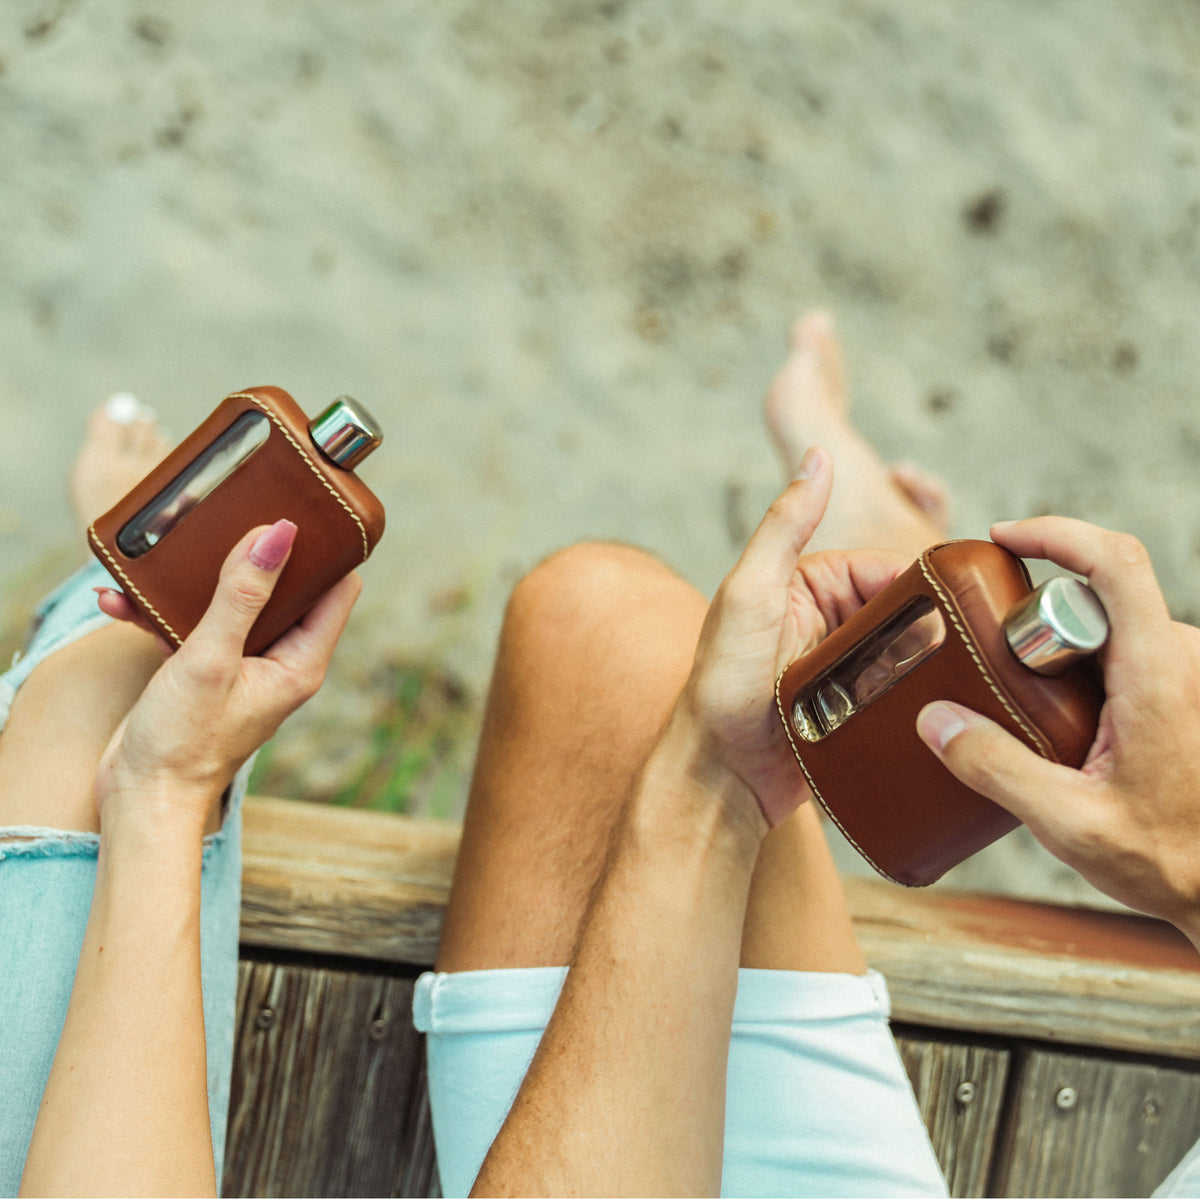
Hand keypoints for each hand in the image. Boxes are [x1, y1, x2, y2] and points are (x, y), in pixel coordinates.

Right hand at [94, 519, 360, 833]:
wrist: (143, 800)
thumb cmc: (185, 742)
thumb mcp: (212, 658)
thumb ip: (243, 595)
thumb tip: (278, 535)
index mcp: (302, 661)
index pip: (338, 589)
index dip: (328, 551)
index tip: (305, 510)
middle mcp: (281, 662)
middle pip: (286, 589)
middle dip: (256, 553)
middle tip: (232, 513)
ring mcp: (243, 667)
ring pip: (233, 603)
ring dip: (196, 582)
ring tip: (165, 555)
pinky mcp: (206, 672)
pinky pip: (192, 627)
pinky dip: (161, 613)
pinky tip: (120, 600)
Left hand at [678, 448, 909, 827]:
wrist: (721, 775)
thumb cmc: (723, 684)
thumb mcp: (749, 594)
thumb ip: (783, 527)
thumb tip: (816, 458)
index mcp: (809, 580)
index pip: (887, 570)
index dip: (918, 589)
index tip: (946, 613)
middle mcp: (829, 617)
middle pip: (907, 612)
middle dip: (924, 635)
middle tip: (929, 665)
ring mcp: (845, 664)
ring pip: (913, 655)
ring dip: (923, 672)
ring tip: (922, 694)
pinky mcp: (857, 708)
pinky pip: (903, 694)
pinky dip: (918, 700)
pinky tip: (932, 713)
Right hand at [917, 517, 1199, 941]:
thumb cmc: (1170, 860)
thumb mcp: (1068, 823)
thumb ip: (996, 768)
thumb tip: (935, 719)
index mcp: (1160, 673)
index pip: (1115, 562)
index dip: (1057, 532)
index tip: (1003, 537)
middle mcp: (1183, 658)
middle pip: (1100, 596)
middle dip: (1040, 622)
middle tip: (1003, 675)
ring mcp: (1188, 673)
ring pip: (1112, 626)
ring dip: (1064, 651)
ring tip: (1037, 715)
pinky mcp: (1185, 691)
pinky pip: (1126, 651)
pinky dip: (1086, 668)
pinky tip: (1068, 725)